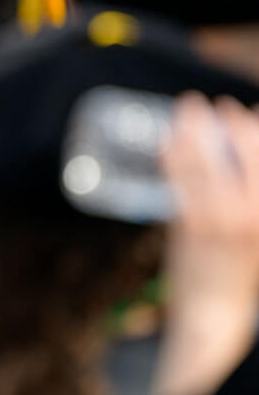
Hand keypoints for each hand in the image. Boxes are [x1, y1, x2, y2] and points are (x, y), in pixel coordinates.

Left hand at [154, 94, 258, 394]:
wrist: (214, 312)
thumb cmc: (240, 274)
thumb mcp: (258, 233)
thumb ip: (250, 201)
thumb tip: (244, 164)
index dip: (255, 129)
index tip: (249, 108)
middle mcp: (243, 213)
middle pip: (237, 153)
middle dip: (228, 123)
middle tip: (218, 104)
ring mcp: (211, 217)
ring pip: (200, 161)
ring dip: (192, 130)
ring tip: (187, 108)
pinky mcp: (183, 223)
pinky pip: (176, 180)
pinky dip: (172, 156)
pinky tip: (167, 140)